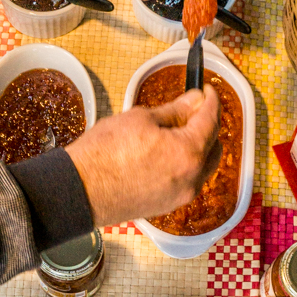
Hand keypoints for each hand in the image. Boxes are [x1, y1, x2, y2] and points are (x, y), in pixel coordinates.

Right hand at [66, 87, 220, 224]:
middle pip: (214, 147)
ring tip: (178, 131)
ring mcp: (181, 196)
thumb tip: (195, 100)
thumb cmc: (105, 153)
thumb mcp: (142, 119)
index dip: (211, 101)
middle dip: (208, 125)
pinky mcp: (169, 206)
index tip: (206, 91)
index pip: (211, 121)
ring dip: (198, 147)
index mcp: (188, 153)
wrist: (82, 190)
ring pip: (203, 167)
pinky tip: (168, 153)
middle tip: (192, 109)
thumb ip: (175, 110)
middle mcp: (191, 179)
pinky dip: (187, 165)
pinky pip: (189, 182)